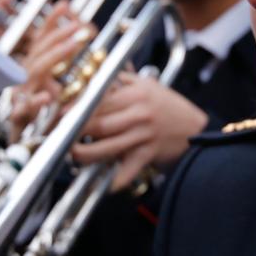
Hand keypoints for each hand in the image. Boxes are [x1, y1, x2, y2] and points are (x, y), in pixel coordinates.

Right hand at [6, 3, 94, 140]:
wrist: (25, 149)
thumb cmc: (43, 116)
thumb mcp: (58, 85)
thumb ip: (67, 61)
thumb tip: (83, 28)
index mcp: (32, 69)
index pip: (40, 40)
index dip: (51, 22)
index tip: (65, 5)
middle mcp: (24, 79)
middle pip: (38, 51)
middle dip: (57, 36)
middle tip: (79, 27)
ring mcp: (20, 97)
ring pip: (32, 72)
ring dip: (52, 57)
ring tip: (71, 45)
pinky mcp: (18, 120)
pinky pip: (22, 110)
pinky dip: (34, 103)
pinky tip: (47, 97)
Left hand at [70, 72, 207, 190]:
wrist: (195, 128)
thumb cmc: (169, 106)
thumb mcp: (149, 85)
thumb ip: (123, 79)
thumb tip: (97, 71)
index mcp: (136, 94)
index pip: (100, 100)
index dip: (77, 108)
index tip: (62, 113)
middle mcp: (138, 115)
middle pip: (99, 124)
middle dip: (75, 131)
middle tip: (59, 135)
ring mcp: (143, 136)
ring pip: (107, 148)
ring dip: (86, 154)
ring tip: (73, 155)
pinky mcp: (148, 155)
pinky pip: (128, 170)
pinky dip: (114, 180)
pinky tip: (101, 184)